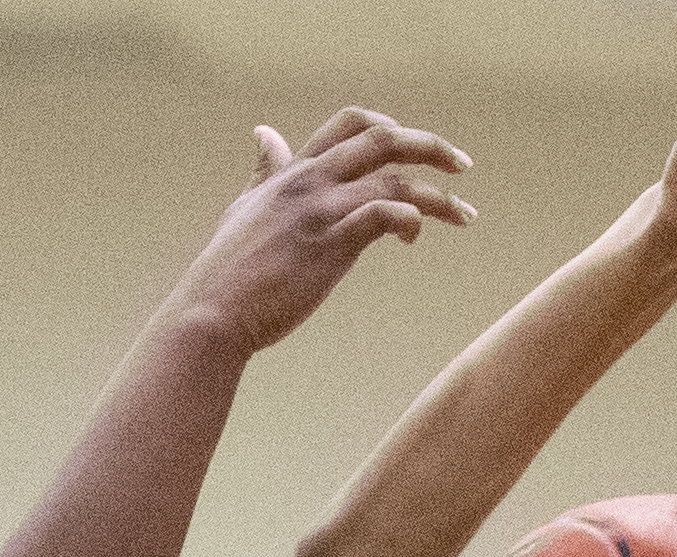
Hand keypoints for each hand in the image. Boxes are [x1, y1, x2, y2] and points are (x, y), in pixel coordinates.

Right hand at [164, 107, 472, 353]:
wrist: (213, 312)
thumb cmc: (228, 269)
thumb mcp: (245, 205)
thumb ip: (264, 170)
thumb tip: (263, 133)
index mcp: (297, 171)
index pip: (352, 123)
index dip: (391, 125)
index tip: (417, 147)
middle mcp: (312, 181)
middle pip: (384, 139)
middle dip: (432, 146)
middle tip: (463, 166)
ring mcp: (322, 211)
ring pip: (395, 181)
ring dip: (438, 196)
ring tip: (463, 214)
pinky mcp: (330, 245)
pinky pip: (384, 214)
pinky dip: (410, 218)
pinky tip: (414, 236)